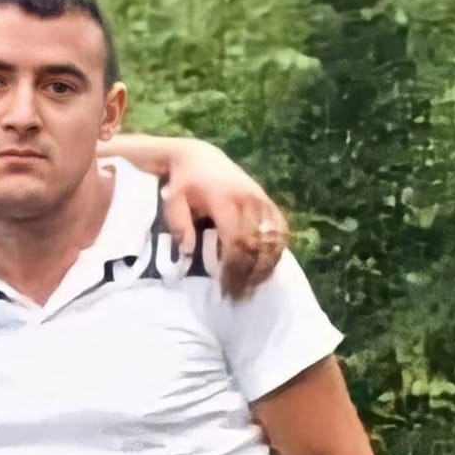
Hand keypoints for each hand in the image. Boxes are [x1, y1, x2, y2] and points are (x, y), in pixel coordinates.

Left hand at [98, 136, 288, 298]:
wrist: (199, 157)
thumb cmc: (183, 184)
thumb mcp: (173, 201)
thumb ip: (180, 226)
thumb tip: (187, 254)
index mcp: (225, 200)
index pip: (237, 241)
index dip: (233, 268)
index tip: (225, 289)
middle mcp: (249, 199)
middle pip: (256, 245)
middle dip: (248, 274)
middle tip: (237, 298)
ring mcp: (262, 200)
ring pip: (272, 240)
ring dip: (264, 268)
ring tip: (252, 289)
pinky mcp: (268, 201)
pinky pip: (280, 230)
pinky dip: (276, 252)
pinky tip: (266, 270)